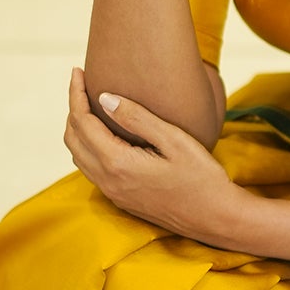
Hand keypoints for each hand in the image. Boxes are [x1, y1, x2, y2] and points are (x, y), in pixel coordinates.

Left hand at [63, 65, 246, 242]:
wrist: (216, 218)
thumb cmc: (202, 177)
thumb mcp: (174, 140)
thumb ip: (137, 118)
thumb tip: (103, 98)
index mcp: (118, 163)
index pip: (82, 122)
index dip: (76, 93)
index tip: (78, 71)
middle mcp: (108, 181)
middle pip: (73, 139)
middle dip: (73, 108)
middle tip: (82, 84)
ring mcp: (113, 193)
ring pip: (79, 156)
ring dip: (78, 129)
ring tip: (90, 105)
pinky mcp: (121, 199)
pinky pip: (91, 169)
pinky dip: (88, 146)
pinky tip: (105, 134)